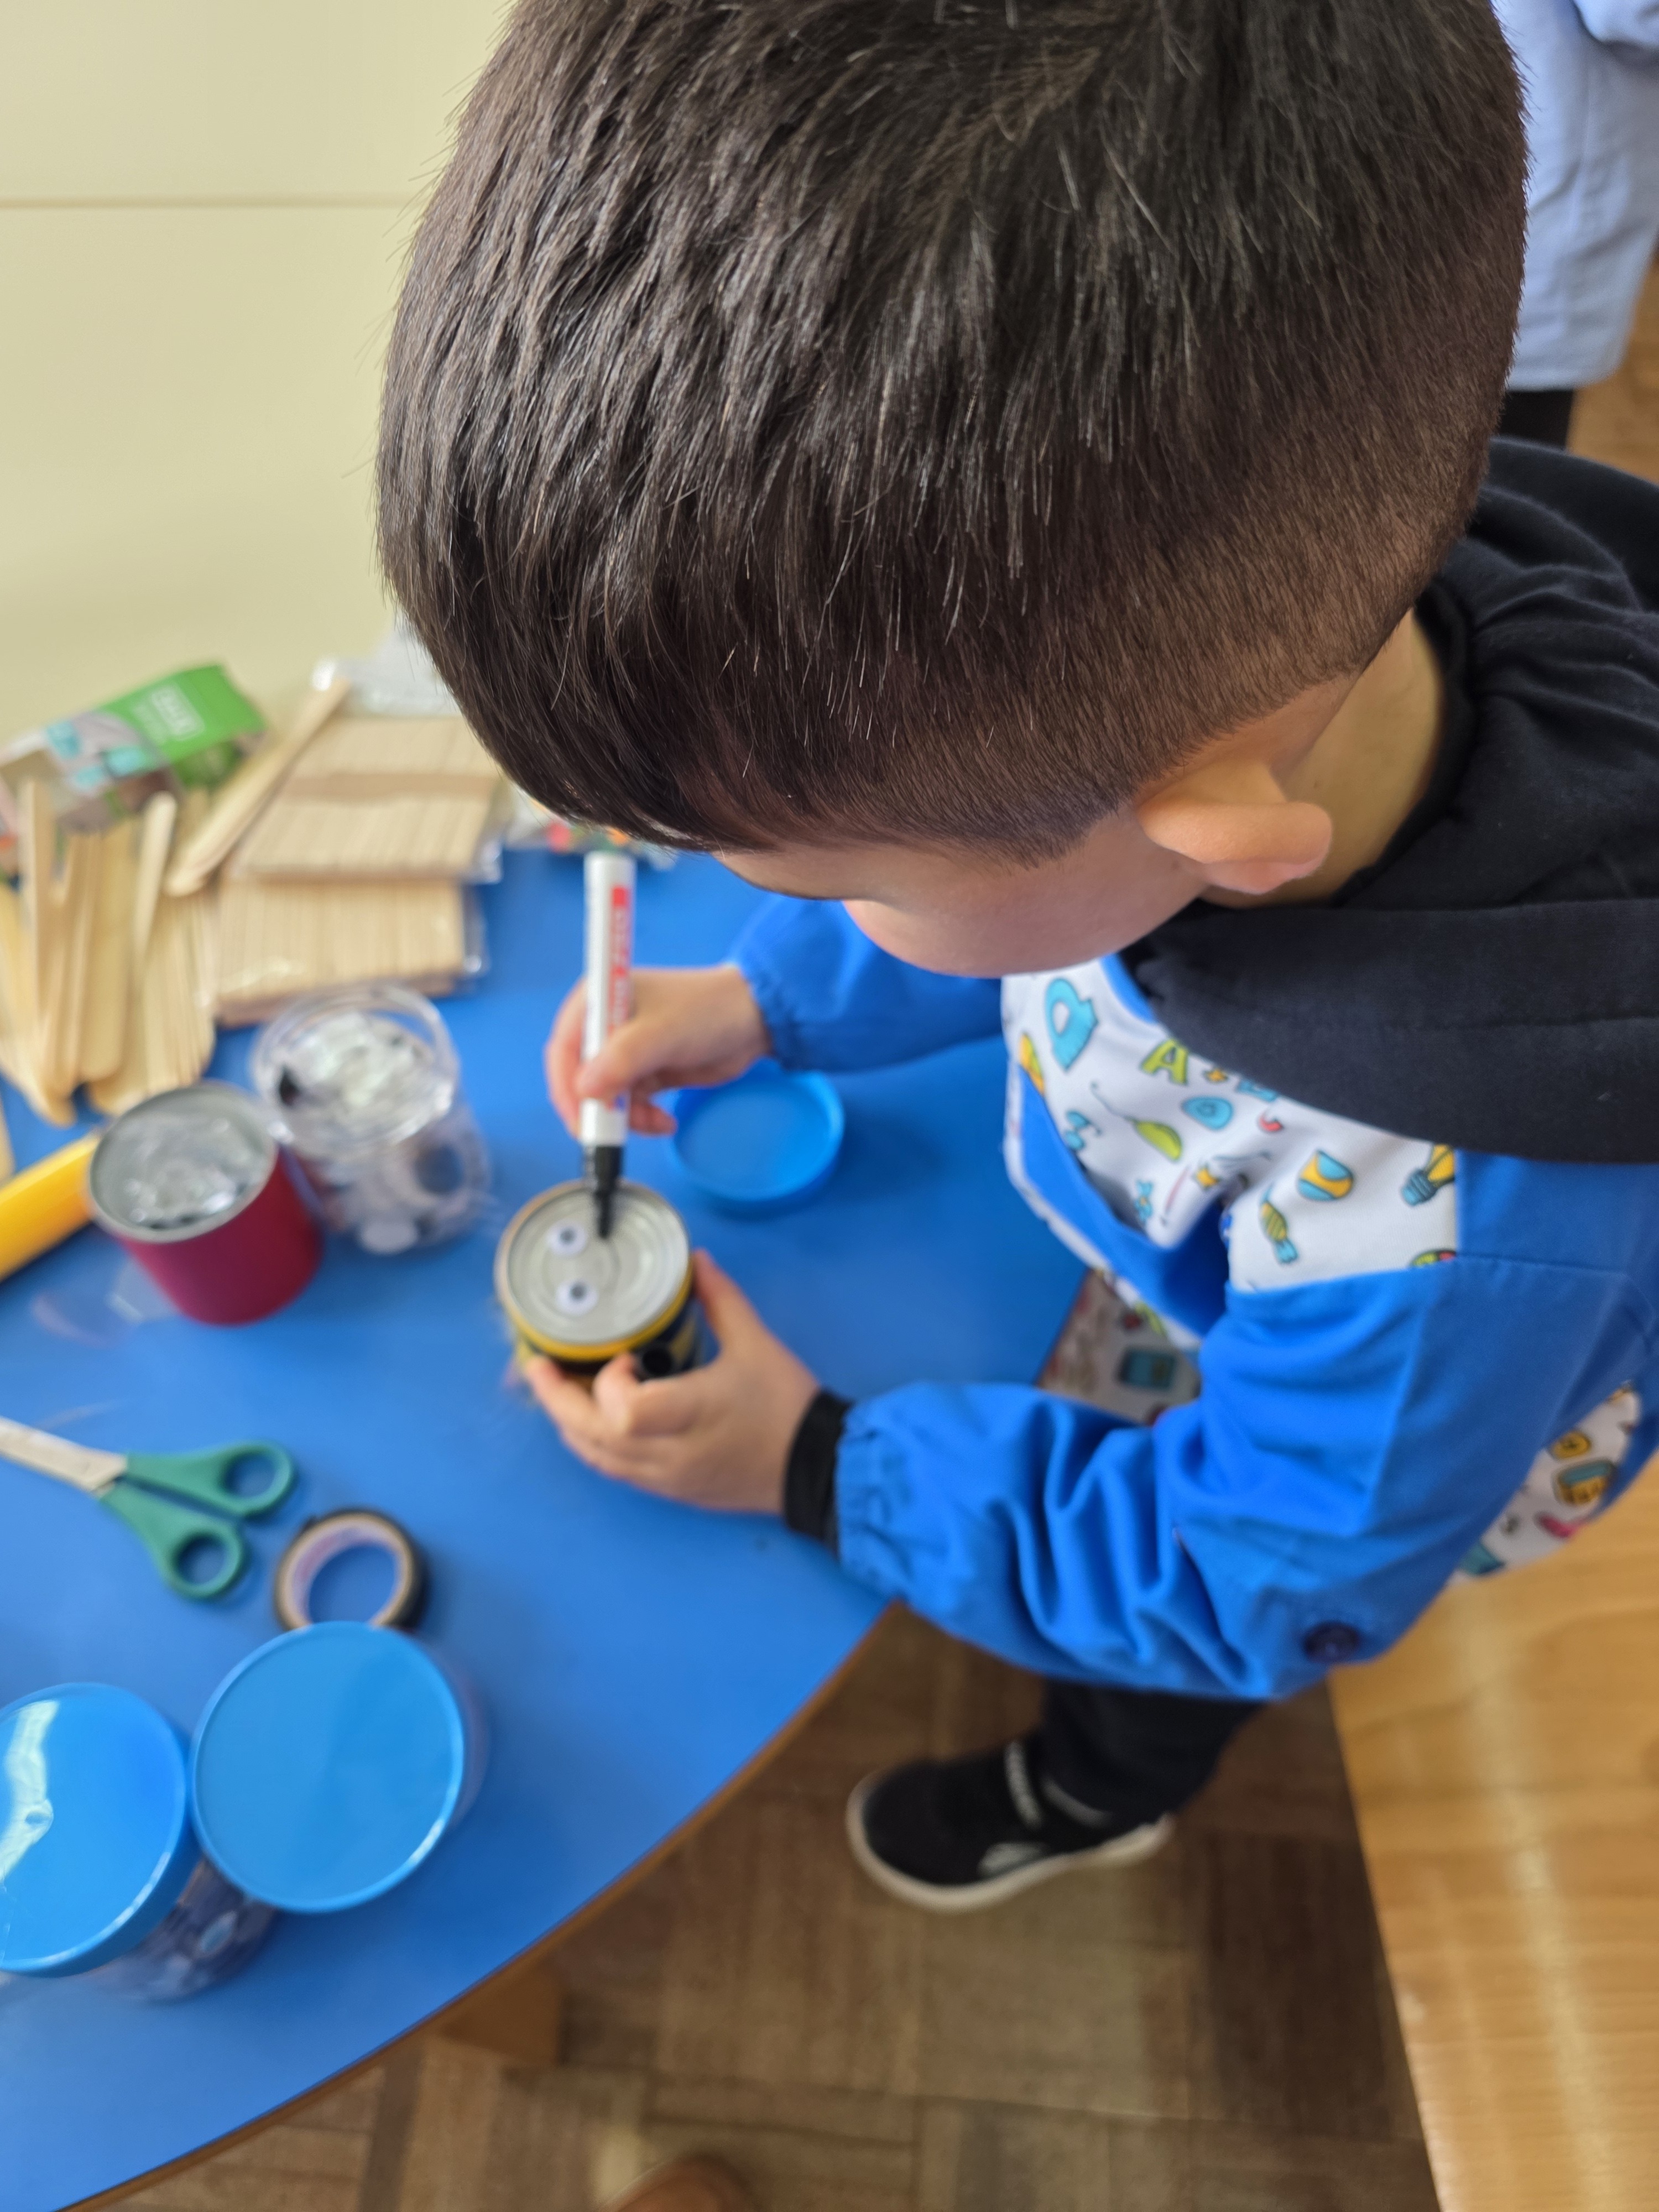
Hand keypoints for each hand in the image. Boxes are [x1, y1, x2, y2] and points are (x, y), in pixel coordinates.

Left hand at [523, 1253, 819, 1512]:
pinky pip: (615, 1471)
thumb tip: (696, 1261)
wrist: (816, 1467)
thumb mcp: (756, 1343)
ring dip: (570, 1424)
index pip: (622, 1411)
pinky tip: (590, 1420)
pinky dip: (593, 1444)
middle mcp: (666, 1454)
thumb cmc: (784, 1403)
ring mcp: (664, 1479)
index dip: (608, 1381)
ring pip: (596, 1458)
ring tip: (556, 1390)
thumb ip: (721, 1299)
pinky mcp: (669, 1491)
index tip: (625, 1354)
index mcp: (688, 1416)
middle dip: (556, 1401)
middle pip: (590, 1437)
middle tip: (538, 1367)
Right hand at [546, 964, 769, 1137]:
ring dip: (625, 1118)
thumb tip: (583, 1089)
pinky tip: (664, 1122)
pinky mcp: (644, 1072)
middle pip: (580, 1078)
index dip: (566, 1087)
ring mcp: (624, 1052)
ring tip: (656, 1122)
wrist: (755, 1020)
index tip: (581, 1119)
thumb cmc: (707, 1012)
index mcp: (598, 1001)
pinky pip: (628, 1106)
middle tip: (616, 1133)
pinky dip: (641, 1119)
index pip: (564, 1049)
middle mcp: (605, 1025)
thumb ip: (622, 1060)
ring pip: (605, 1098)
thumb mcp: (661, 1034)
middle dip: (597, 1109)